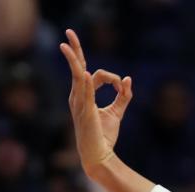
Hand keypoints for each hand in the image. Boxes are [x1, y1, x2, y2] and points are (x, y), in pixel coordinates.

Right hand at [60, 28, 131, 177]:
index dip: (112, 78)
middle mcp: (77, 96)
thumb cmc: (104, 137)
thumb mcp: (116, 114)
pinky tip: (83, 72)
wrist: (99, 155)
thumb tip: (128, 80)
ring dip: (74, 59)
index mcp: (84, 96)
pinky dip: (84, 81)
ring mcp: (79, 103)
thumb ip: (123, 98)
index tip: (123, 88)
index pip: (95, 75)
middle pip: (77, 68)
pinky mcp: (85, 111)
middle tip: (69, 32)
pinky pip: (83, 92)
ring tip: (67, 44)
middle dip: (74, 50)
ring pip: (77, 75)